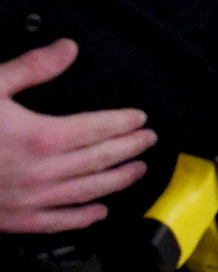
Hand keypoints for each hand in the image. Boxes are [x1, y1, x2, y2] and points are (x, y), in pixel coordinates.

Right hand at [0, 39, 155, 233]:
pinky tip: (99, 213)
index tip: (141, 119)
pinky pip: (55, 222)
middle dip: (128, 149)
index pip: (97, 128)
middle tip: (149, 141)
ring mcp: (28, 199)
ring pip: (86, 192)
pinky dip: (81, 218)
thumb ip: (31, 68)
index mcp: (41, 136)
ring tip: (137, 171)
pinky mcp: (12, 220)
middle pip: (99, 159)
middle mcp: (41, 172)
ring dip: (116, 181)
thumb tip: (67, 48)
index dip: (123, 122)